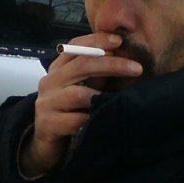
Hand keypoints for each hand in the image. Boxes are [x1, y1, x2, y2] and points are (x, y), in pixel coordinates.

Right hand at [19, 33, 142, 175]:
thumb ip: (97, 73)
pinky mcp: (47, 124)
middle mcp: (49, 81)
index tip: (119, 40)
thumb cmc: (70, 110)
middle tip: (136, 68)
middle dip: (112, 64)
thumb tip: (123, 55)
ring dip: (103, 96)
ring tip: (122, 99)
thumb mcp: (83, 87)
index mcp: (58, 68)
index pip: (75, 46)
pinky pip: (75, 120)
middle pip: (81, 65)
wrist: (46, 142)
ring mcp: (46, 103)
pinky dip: (92, 120)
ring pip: (79, 94)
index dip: (97, 40)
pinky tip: (105, 121)